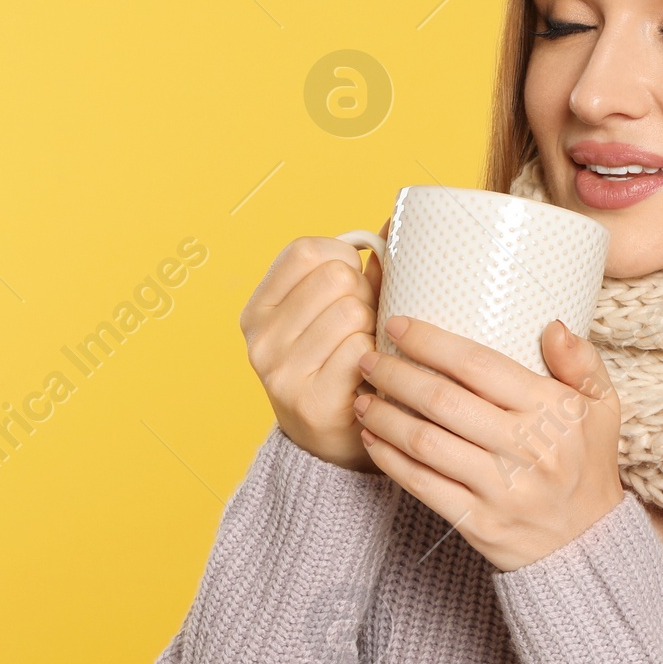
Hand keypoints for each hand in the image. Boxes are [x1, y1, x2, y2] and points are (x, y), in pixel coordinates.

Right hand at [240, 230, 385, 471]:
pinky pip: (362, 353)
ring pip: (351, 313)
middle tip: (365, 326)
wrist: (332, 444)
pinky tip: (370, 377)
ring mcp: (280, 372)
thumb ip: (364, 268)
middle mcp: (260, 338)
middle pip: (335, 279)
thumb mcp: (335, 312)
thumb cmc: (341, 364)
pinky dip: (377, 360)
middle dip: (364, 297)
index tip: (353, 282)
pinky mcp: (310, 401)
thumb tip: (403, 219)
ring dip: (373, 330)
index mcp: (259, 308)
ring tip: (368, 352)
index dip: (343, 258)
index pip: (306, 250)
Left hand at [353, 316, 623, 570]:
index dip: (431, 342)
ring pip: (425, 443)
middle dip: (395, 375)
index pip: (479, 365)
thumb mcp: (602, 408)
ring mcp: (500, 488)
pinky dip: (390, 460)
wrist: (588, 544)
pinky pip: (422, 485)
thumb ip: (582, 362)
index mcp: (551, 411)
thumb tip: (551, 326)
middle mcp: (526, 447)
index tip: (398, 326)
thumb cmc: (587, 464)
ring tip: (362, 397)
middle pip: (442, 402)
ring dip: (384, 417)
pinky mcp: (478, 521)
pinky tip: (372, 440)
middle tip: (368, 359)